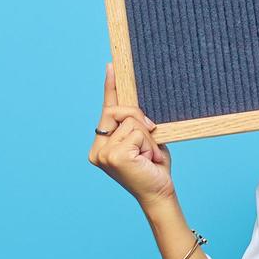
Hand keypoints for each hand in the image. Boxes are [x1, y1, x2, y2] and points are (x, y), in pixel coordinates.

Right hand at [88, 61, 175, 205]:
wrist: (160, 194)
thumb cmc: (154, 169)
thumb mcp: (145, 140)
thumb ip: (136, 123)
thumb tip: (135, 104)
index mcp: (102, 144)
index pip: (107, 110)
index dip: (110, 87)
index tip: (112, 65)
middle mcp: (97, 148)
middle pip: (118, 111)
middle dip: (139, 121)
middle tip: (151, 140)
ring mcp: (103, 153)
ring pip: (131, 122)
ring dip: (147, 138)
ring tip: (149, 157)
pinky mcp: (113, 155)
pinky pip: (136, 131)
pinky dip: (148, 143)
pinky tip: (148, 159)